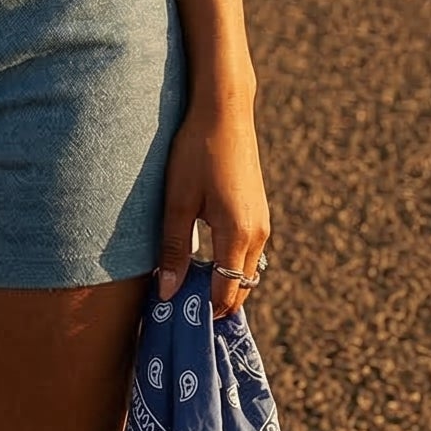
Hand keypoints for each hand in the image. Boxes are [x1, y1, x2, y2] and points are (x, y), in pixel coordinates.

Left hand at [155, 95, 270, 319]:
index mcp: (237, 234)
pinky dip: (228, 266)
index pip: (226, 293)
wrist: (224, 112)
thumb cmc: (196, 153)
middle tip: (180, 309)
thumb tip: (169, 293)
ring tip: (187, 286)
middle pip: (239, 288)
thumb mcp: (177, 202)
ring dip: (221, 284)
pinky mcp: (259, 212)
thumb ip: (174, 249)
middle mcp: (257, 234)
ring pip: (244, 271)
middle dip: (213, 303)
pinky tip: (202, 260)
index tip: (177, 318)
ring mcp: (262, 223)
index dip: (204, 311)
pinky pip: (247, 253)